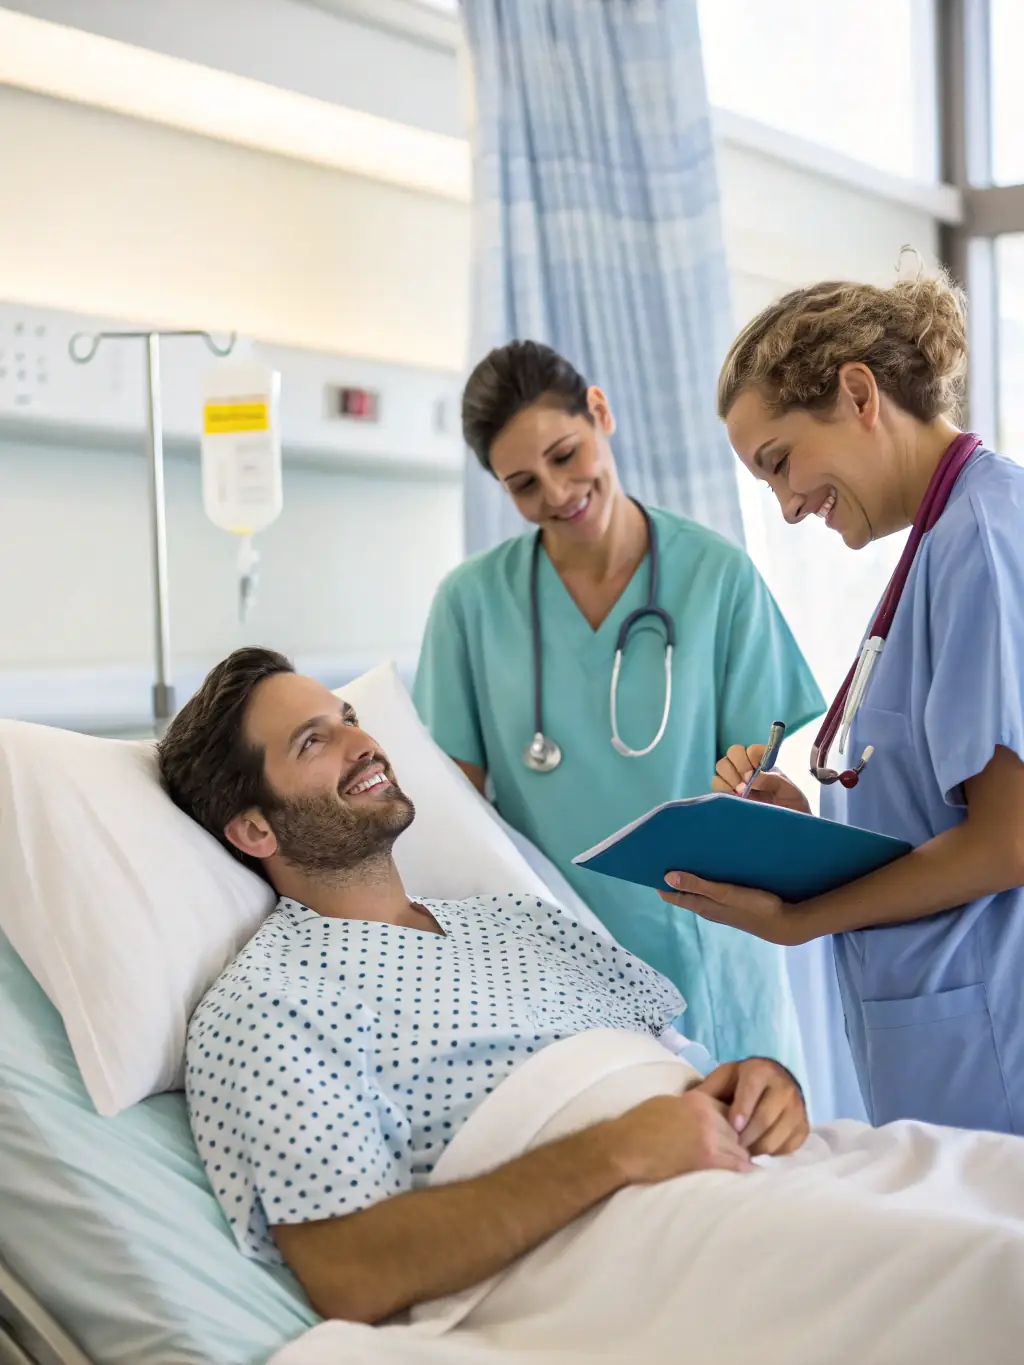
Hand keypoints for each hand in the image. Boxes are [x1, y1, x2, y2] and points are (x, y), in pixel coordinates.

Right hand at [604, 1089, 753, 1183]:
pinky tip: (750, 1173)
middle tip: (738, 1154)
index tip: (733, 1136)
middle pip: (737, 1129)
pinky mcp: (707, 1157)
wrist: (625, 1147)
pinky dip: (743, 1169)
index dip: (732, 1124)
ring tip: (742, 1166)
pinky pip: (735, 1163)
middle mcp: (707, 1114)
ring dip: (739, 1156)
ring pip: (739, 1147)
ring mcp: (709, 1135)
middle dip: (738, 1142)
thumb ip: (692, 1108)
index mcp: (698, 1099)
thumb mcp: (668, 1104)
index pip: (729, 1109)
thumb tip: (704, 1116)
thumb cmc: (639, 1125)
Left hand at [659, 872, 804, 945]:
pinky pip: (715, 892)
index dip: (661, 883)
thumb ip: (697, 885)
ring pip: (700, 893)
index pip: (674, 895)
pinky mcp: (735, 906)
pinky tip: (713, 871)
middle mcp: (709, 909)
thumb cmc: (754, 907)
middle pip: (685, 894)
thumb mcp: (723, 893)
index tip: (650, 866)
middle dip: (674, 879)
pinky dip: (708, 882)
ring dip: (692, 880)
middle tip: (666, 858)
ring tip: (686, 859)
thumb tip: (666, 877)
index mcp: (703, 906)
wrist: (784, 924)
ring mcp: (722, 909)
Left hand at [697, 1059, 808, 1156]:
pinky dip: (773, 1154)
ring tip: (742, 1153)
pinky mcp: (804, 1126)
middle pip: (766, 1117)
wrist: (773, 1083)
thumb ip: (708, 1091)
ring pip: (778, 1134)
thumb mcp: (724, 1079)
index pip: (751, 1090)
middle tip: (732, 1148)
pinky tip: (759, 1153)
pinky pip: (790, 1146)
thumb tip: (686, 1106)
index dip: (741, 1109)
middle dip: (746, 1136)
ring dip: (758, 1148)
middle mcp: (784, 1086)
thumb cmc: (740, 1083)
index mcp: (760, 1071)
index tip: (732, 1128)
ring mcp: (798, 1107)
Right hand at [715, 744, 809, 813]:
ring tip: (742, 793)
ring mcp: (735, 782)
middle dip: (739, 765)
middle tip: (747, 782)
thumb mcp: (788, 791)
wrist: (787, 829)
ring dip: (730, 778)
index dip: (751, 756)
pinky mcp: (726, 796)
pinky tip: (735, 798)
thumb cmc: (791, 807)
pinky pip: (716, 786)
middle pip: (732, 753)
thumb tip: (750, 778)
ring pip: (721, 767)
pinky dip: (723, 790)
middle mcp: (747, 769)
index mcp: (763, 764)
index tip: (758, 768)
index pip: (751, 749)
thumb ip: (772, 780)